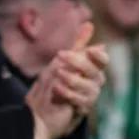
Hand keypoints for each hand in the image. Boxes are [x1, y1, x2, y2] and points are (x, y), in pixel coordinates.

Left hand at [27, 23, 107, 138]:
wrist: (35, 114)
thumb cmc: (48, 88)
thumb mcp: (59, 62)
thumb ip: (76, 46)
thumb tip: (89, 24)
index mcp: (89, 72)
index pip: (102, 61)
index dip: (99, 56)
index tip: (89, 50)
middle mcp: (93, 85)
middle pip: (97, 72)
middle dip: (79, 62)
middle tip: (61, 55)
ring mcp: (89, 98)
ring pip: (91, 86)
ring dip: (73, 79)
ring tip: (58, 74)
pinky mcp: (82, 110)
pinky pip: (81, 100)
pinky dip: (68, 93)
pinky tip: (57, 90)